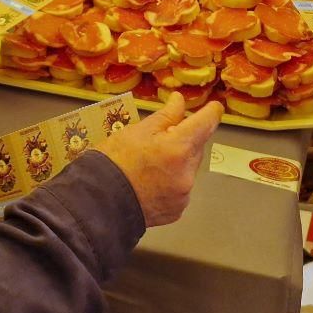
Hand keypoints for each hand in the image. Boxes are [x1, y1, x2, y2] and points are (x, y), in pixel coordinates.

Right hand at [95, 93, 223, 226]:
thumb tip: (180, 101)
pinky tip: (151, 182)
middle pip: (196, 148)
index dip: (211, 112)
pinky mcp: (177, 211)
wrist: (98, 201)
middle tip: (160, 140)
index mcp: (179, 148)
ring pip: (189, 169)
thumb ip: (166, 116)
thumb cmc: (114, 160)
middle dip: (185, 140)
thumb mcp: (138, 130)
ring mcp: (183, 195)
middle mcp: (187, 173)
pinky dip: (172, 183)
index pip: (207, 123)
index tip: (214, 107)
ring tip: (150, 165)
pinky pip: (181, 190)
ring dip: (179, 163)